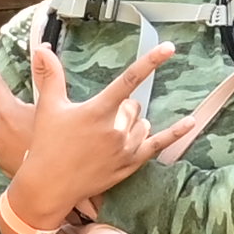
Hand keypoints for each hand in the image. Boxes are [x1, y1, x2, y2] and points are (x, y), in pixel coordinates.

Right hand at [0, 34, 186, 227]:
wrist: (50, 185)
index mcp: (98, 110)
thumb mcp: (49, 107)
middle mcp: (116, 129)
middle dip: (122, 108)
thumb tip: (42, 48)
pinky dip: (175, 133)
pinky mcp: (130, 164)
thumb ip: (50, 75)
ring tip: (107, 135)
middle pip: (133, 105)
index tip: (168, 48)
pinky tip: (190, 122)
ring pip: (143, 124)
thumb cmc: (47, 144)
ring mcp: (125, 148)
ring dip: (131, 123)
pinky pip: (158, 144)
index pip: (128, 80)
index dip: (150, 61)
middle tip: (97, 121)